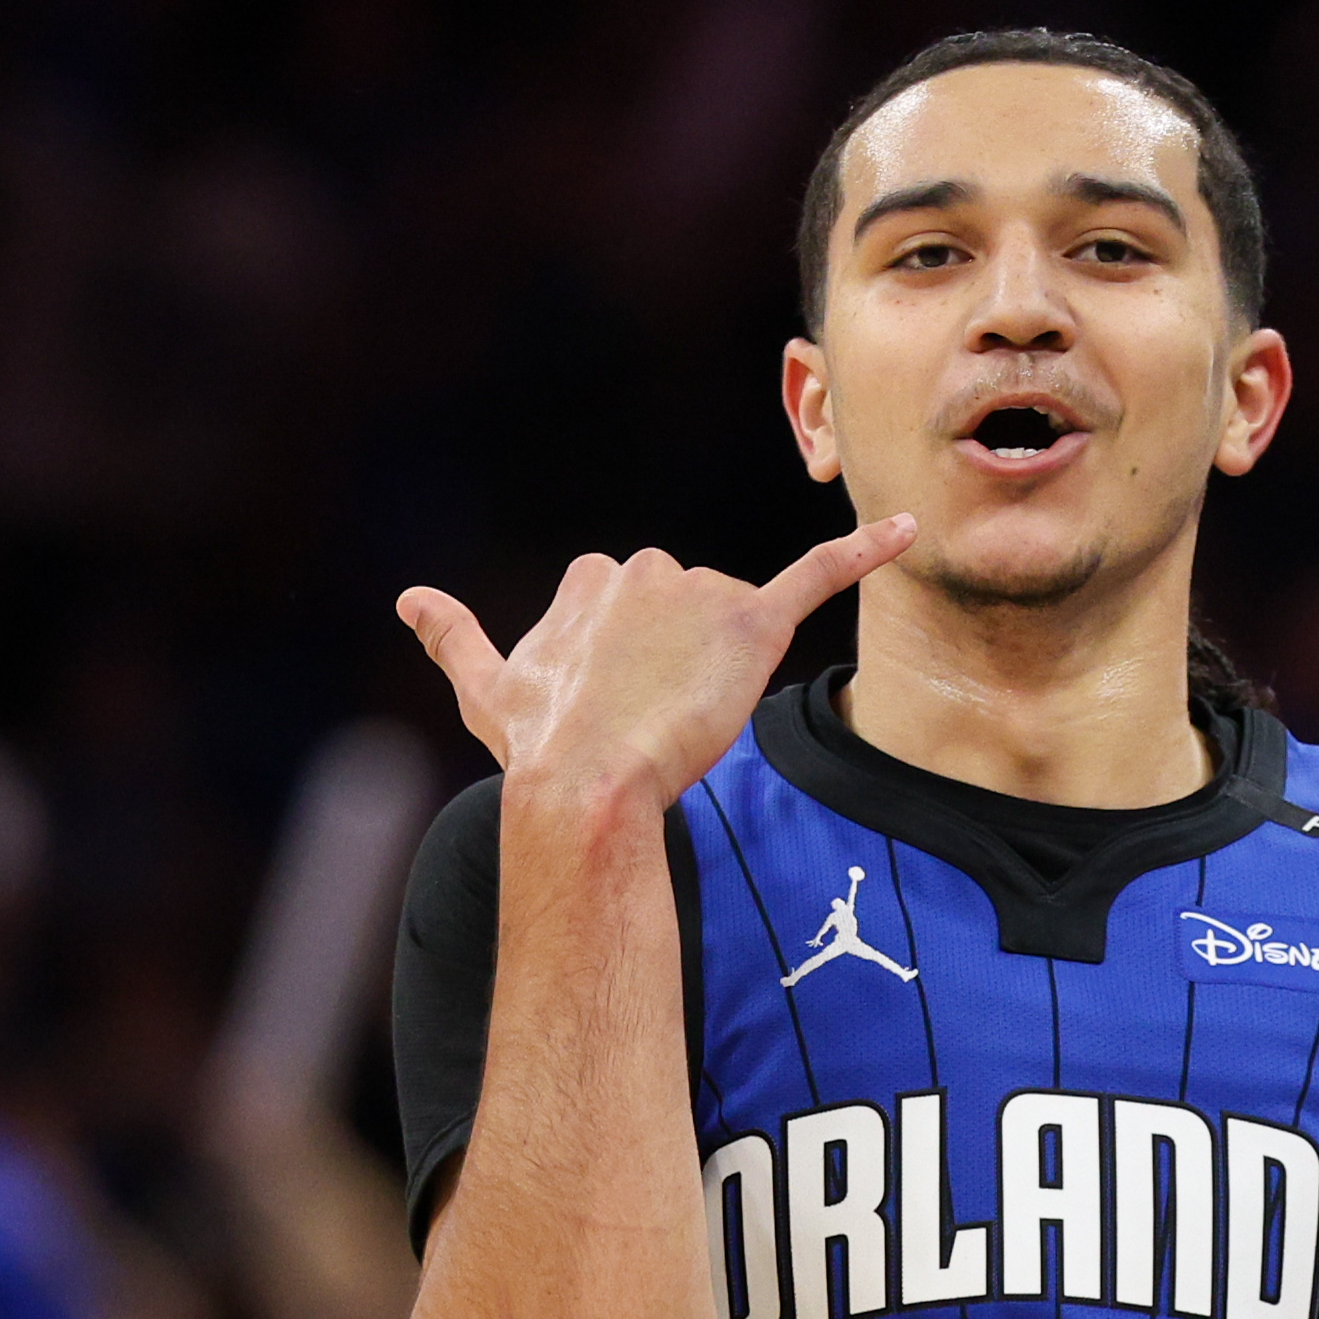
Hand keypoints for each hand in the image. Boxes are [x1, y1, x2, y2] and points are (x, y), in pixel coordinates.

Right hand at [396, 514, 917, 814]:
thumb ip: (454, 636)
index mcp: (594, 575)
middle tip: (655, 723)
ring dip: (722, 673)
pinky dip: (867, 551)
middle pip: (690, 614)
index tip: (620, 707)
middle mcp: (646, 565)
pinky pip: (820, 575)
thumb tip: (408, 598)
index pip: (636, 607)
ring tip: (686, 724)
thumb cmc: (537, 747)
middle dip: (684, 666)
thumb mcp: (488, 690)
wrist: (584, 785)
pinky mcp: (755, 623)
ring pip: (734, 627)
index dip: (639, 666)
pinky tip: (909, 532)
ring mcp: (700, 592)